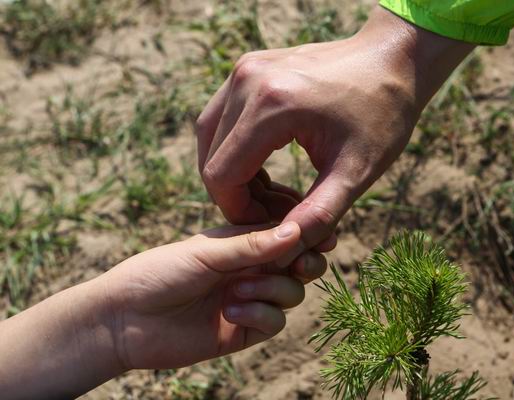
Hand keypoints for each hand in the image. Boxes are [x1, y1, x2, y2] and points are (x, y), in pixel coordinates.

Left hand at [105, 222, 322, 369]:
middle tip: (298, 264)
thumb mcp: (207, 252)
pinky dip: (260, 314)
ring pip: (292, 293)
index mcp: (242, 242)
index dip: (308, 236)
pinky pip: (275, 321)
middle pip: (300, 264)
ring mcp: (249, 299)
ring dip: (273, 290)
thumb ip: (253, 245)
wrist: (125, 320)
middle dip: (305, 263)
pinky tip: (230, 311)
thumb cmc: (159, 273)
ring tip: (236, 290)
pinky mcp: (244, 329)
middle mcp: (251, 269)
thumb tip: (298, 229)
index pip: (288, 235)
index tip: (325, 236)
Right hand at [197, 6, 473, 250]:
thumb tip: (285, 249)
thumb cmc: (382, 113)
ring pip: (210, 138)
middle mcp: (248, 81)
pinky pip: (221, 116)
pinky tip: (262, 164)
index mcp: (272, 106)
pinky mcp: (248, 67)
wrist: (393, 58)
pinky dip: (232, 147)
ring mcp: (244, 69)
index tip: (270, 226)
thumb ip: (318, 214)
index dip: (238, 212)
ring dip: (230, 172)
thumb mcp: (355, 172)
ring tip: (268, 191)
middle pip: (211, 159)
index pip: (221, 176)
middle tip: (275, 211)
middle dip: (236, 196)